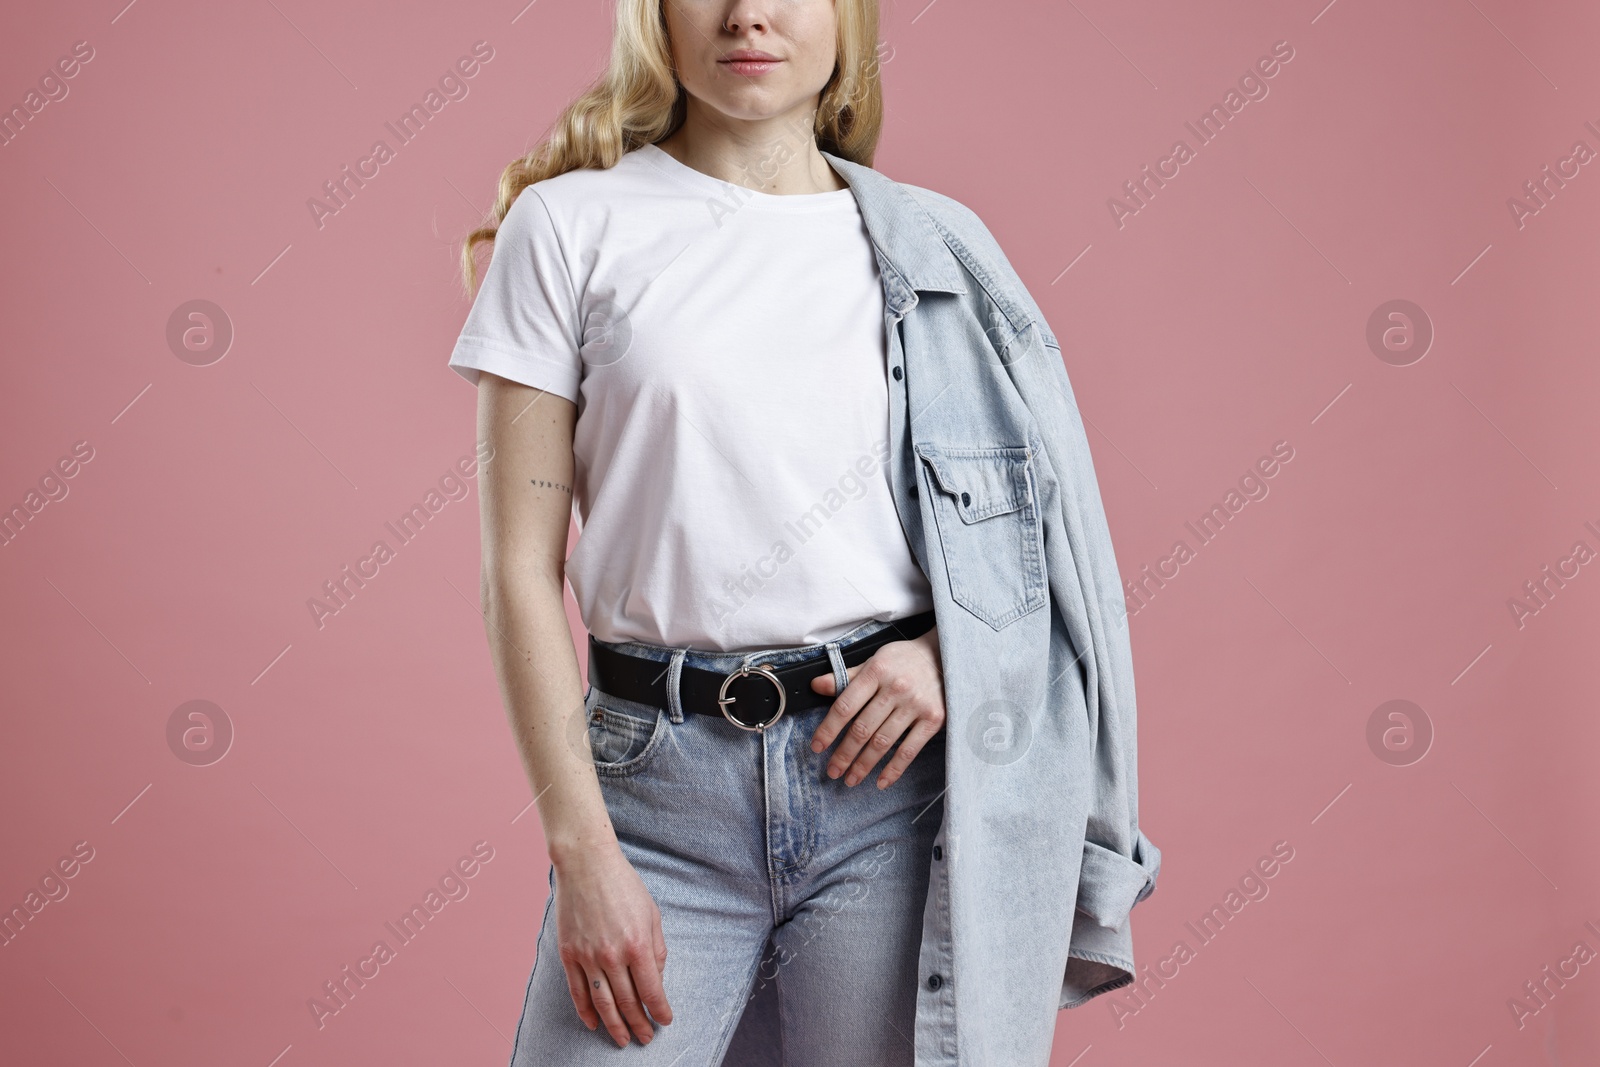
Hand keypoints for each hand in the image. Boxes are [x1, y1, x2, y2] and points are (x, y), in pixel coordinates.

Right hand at [552, 846, 672, 1046]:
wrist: (586, 864)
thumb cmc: (623, 885)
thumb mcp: (651, 914)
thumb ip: (656, 950)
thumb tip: (656, 980)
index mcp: (638, 944)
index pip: (651, 991)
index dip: (659, 1011)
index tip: (664, 1021)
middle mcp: (612, 955)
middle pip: (628, 1002)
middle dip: (639, 1024)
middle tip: (645, 1037)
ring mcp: (587, 956)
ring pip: (603, 1003)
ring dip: (615, 1026)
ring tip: (623, 1040)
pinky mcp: (568, 953)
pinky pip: (577, 991)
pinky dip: (586, 1012)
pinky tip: (594, 1024)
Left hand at [808, 625, 945, 789]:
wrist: (945, 656)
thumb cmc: (904, 660)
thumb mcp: (874, 661)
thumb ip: (845, 676)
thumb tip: (816, 686)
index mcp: (876, 672)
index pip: (845, 706)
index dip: (828, 729)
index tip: (817, 747)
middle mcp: (895, 688)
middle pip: (862, 728)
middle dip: (844, 754)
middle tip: (832, 771)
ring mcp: (915, 705)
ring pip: (883, 742)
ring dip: (864, 765)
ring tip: (851, 779)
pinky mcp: (933, 719)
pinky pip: (909, 750)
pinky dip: (894, 769)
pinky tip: (881, 782)